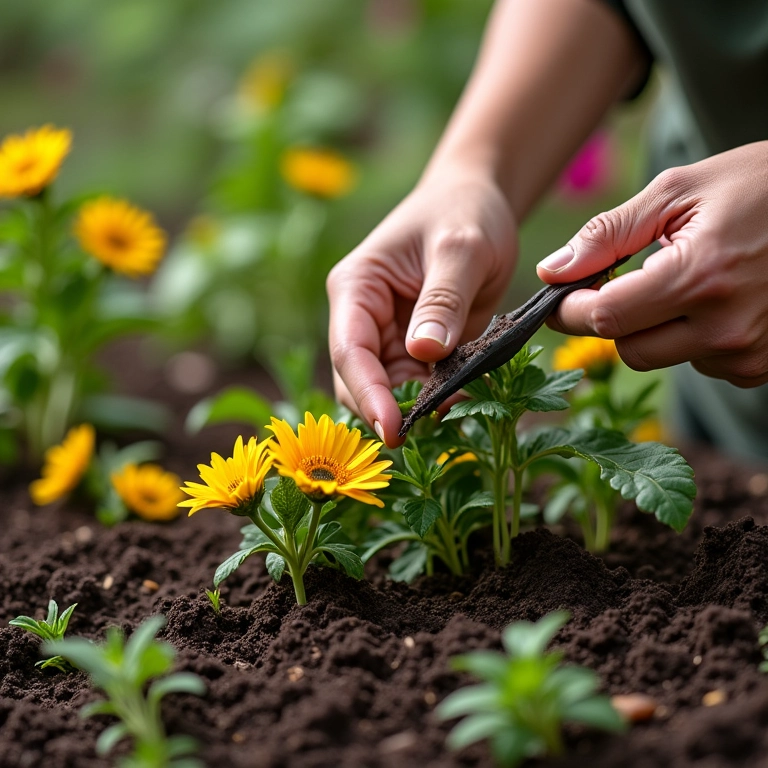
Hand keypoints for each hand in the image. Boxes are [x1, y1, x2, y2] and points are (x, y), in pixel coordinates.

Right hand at [327, 170, 516, 445]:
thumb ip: (444, 300)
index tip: (393, 428)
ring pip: (392, 390)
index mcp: (356, 288)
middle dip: (392, 409)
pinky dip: (441, 398)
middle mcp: (364, 318)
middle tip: (434, 431)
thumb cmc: (464, 211)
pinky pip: (422, 384)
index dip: (368, 394)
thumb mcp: (461, 248)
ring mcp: (390, 336)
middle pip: (362, 381)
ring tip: (460, 411)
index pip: (350, 350)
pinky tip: (467, 400)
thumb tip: (425, 353)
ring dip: (420, 407)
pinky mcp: (419, 349)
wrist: (479, 200)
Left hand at [536, 141, 767, 386]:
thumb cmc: (758, 185)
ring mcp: (749, 351)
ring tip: (688, 279)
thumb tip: (552, 271)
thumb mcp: (678, 191)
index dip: (571, 310)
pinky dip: (693, 338)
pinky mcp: (765, 365)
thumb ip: (608, 233)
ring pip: (663, 357)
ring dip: (657, 327)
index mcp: (700, 276)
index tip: (561, 296)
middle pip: (628, 348)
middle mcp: (726, 326)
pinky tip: (715, 301)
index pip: (605, 317)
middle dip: (614, 318)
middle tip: (627, 280)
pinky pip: (701, 363)